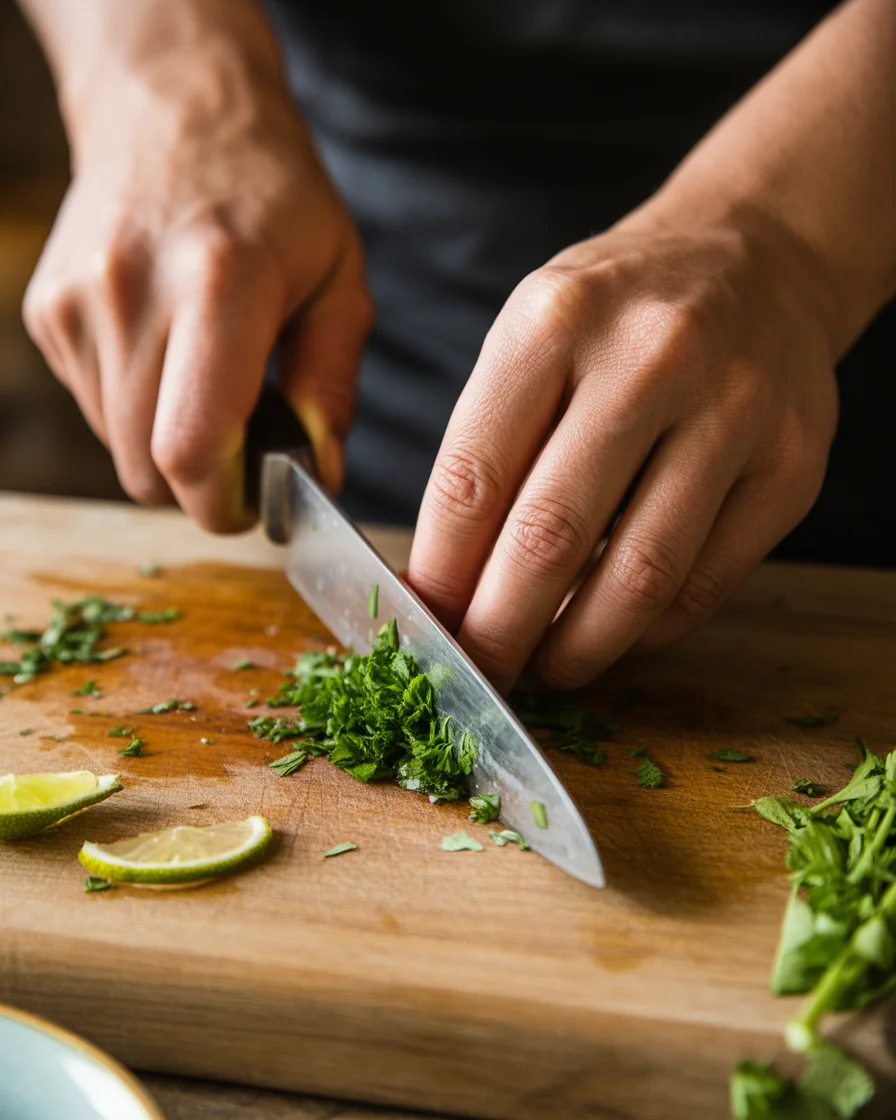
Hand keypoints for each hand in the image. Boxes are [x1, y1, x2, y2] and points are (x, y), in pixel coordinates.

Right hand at [22, 3, 369, 530]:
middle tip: (244, 448)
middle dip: (200, 483)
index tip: (256, 504)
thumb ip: (333, 385)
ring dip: (166, 444)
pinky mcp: (47, 311)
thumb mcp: (338, 280)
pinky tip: (166, 352)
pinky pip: (94, 408)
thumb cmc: (273, 197)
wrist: (174, 111)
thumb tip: (317, 473)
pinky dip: (135, 407)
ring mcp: (77, 303)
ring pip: (118, 446)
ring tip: (205, 379)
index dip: (222, 504)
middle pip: (146, 467)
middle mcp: (132, 295)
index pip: (189, 449)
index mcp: (219, 288)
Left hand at [409, 204, 838, 690]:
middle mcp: (649, 358)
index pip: (474, 479)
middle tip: (483, 668)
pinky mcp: (792, 463)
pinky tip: (618, 632)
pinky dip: (650, 629)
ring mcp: (734, 410)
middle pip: (551, 536)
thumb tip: (445, 583)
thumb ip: (488, 450)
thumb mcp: (533, 338)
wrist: (756, 261)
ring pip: (640, 575)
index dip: (442, 574)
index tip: (429, 626)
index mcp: (555, 322)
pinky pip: (707, 581)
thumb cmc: (619, 315)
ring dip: (580, 645)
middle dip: (501, 629)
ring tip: (548, 665)